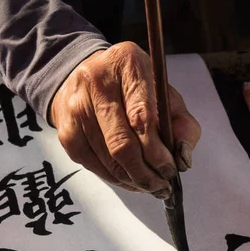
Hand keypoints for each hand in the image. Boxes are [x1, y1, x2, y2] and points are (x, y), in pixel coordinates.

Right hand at [50, 42, 200, 197]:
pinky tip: (131, 179)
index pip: (142, 118)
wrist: (89, 77)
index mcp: (129, 64)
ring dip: (133, 180)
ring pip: (108, 159)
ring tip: (152, 186)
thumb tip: (183, 159)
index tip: (171, 170)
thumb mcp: (166, 96)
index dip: (157, 152)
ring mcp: (77, 106)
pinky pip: (94, 166)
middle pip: (122, 144)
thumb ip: (183, 125)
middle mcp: (97, 81)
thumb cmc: (136, 89)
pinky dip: (116, 179)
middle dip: (146, 173)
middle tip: (163, 186)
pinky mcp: (66, 130)